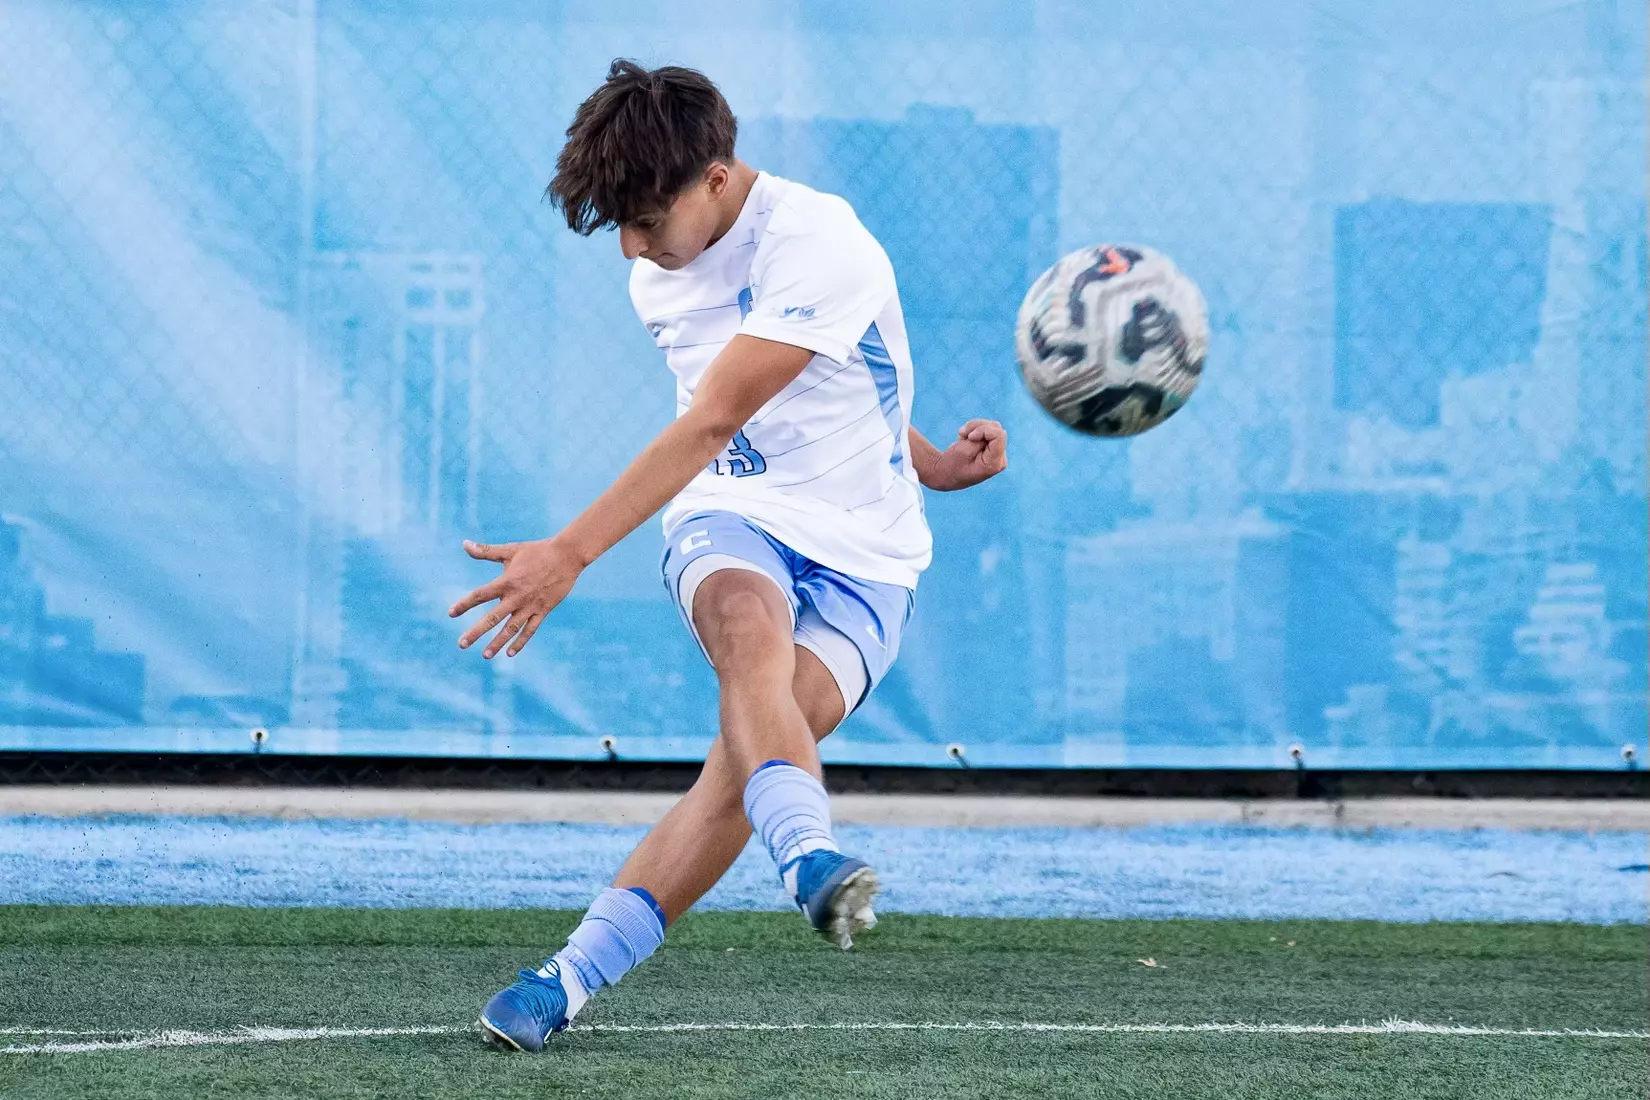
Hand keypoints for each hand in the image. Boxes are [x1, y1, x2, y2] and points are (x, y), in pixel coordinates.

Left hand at [448, 538, 582, 657]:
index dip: (464, 604)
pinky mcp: (543, 611)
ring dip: (497, 643)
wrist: (567, 556)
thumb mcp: (510, 550)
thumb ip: (486, 551)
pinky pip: (530, 630)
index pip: (480, 595)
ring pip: (511, 629)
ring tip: (485, 655)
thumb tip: (464, 544)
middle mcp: (516, 597)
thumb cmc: (537, 551)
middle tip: (462, 644)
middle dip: (476, 632)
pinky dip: (521, 642)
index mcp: (506, 582)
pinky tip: (511, 653)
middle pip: (492, 618)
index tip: (451, 613)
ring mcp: (530, 606)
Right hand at [930, 419, 1007, 490]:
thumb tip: (994, 428)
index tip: (969, 437)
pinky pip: (988, 429)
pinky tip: (966, 439)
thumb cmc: (953, 465)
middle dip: (977, 427)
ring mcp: (998, 453)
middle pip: (996, 428)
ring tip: (962, 436)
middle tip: (961, 434)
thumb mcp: (963, 450)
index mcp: (994, 463)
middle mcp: (1000, 459)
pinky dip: (975, 430)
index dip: (983, 430)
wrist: (948, 475)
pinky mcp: (994, 447)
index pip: (998, 435)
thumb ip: (980, 437)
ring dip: (975, 427)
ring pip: (992, 426)